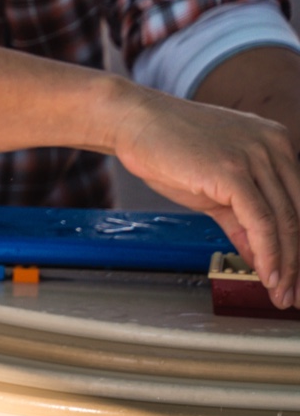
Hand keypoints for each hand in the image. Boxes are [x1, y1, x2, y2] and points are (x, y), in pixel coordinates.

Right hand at [108, 84, 299, 308]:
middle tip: (295, 295)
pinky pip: (261, 221)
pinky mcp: (234, 170)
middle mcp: (275, 147)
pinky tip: (266, 276)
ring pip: (285, 222)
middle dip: (299, 261)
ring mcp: (256, 156)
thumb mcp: (213, 187)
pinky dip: (268, 253)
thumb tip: (259, 254)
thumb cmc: (167, 148)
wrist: (132, 120)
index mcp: (277, 145)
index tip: (297, 277)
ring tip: (281, 293)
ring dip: (286, 265)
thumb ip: (241, 220)